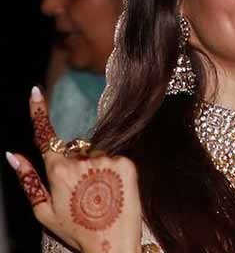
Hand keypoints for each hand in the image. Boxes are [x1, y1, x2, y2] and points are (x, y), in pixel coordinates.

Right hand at [6, 87, 141, 252]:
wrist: (114, 245)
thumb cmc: (77, 232)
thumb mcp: (44, 212)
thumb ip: (27, 180)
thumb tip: (12, 155)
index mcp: (58, 170)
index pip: (46, 135)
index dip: (39, 112)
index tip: (36, 91)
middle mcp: (83, 159)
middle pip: (75, 149)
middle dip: (75, 163)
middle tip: (82, 194)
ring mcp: (107, 158)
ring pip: (96, 153)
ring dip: (96, 167)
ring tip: (99, 195)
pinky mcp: (128, 161)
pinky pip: (114, 157)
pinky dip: (112, 170)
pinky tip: (112, 191)